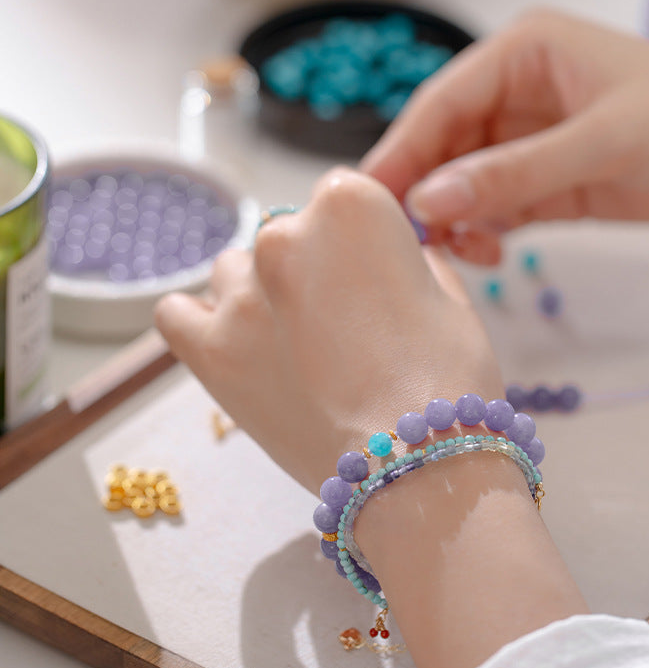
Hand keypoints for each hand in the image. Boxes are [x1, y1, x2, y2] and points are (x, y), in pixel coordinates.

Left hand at [154, 168, 503, 492]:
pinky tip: (235, 345)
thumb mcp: (453, 302)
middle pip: (286, 234)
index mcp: (350, 206)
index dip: (358, 243)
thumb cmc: (448, 383)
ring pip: (234, 270)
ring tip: (293, 346)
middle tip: (343, 329)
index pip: (338, 198)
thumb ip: (414, 264)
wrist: (415, 469)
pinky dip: (200, 322)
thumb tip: (399, 262)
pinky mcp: (209, 351)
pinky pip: (177, 313)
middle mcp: (284, 234)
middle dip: (314, 271)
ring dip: (259, 294)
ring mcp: (239, 293)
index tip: (370, 279)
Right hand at [362, 9, 648, 264]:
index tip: (369, 204)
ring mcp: (532, 143)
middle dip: (424, 195)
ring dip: (455, 222)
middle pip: (443, 148)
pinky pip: (496, 210)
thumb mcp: (603, 143)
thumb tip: (430, 200)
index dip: (400, 155)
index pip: (440, 105)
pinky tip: (490, 254)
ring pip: (465, 185)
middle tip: (407, 244)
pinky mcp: (549, 185)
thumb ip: (514, 173)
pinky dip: (484, 234)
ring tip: (462, 254)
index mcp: (524, 54)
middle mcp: (518, 95)